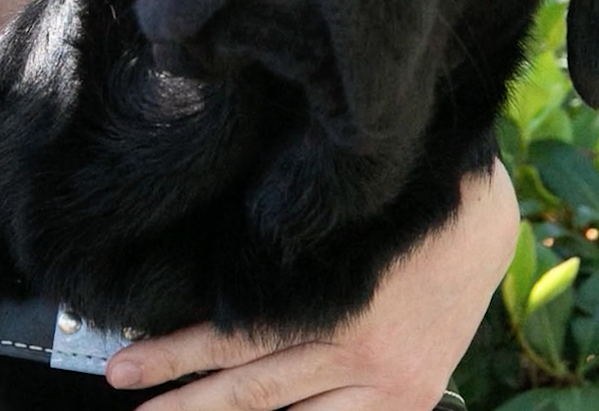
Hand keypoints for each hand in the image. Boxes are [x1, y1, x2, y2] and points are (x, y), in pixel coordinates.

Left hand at [103, 162, 516, 409]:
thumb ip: (272, 265)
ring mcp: (387, 381)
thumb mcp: (326, 226)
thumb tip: (203, 285)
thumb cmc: (386, 207)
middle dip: (183, 400)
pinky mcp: (410, 396)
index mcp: (328, 297)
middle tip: (131, 402)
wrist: (476, 218)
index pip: (232, 339)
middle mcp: (356, 347)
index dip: (173, 356)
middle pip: (251, 388)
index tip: (121, 367)